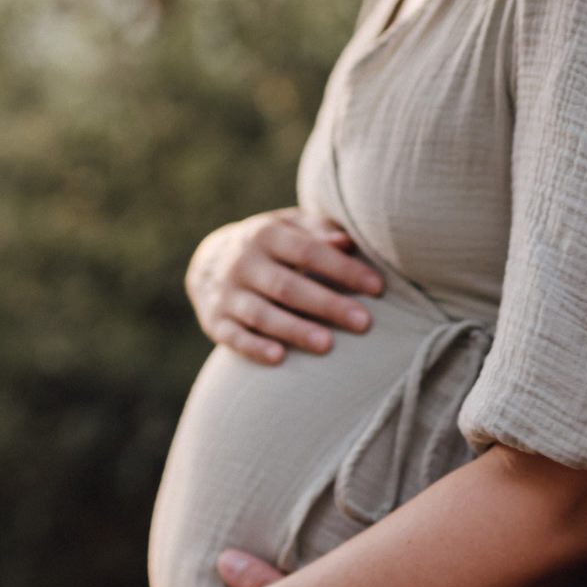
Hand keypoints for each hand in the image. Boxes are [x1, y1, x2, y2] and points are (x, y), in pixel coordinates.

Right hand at [186, 209, 383, 363]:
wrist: (208, 263)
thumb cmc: (271, 246)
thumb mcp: (290, 228)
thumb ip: (319, 232)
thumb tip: (348, 241)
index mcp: (266, 234)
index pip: (309, 251)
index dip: (343, 270)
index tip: (377, 287)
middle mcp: (243, 263)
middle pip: (288, 286)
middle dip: (327, 304)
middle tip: (363, 322)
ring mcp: (227, 294)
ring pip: (262, 315)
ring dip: (295, 330)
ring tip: (327, 345)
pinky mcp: (215, 322)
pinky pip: (234, 337)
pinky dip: (254, 347)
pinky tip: (279, 358)